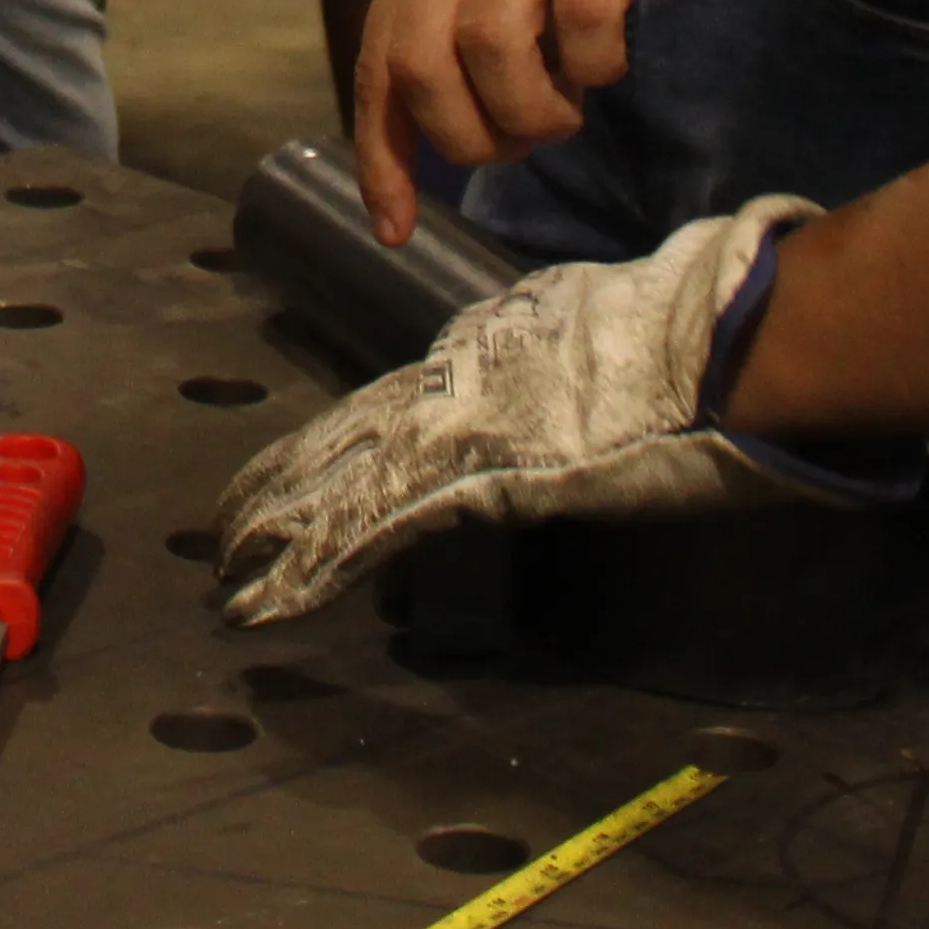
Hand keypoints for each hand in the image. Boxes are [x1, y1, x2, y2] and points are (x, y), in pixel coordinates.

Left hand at [211, 197, 822, 624]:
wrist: (702, 350)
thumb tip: (585, 364)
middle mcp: (448, 394)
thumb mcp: (602, 329)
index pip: (385, 410)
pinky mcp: (459, 486)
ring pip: (335, 491)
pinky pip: (367, 536)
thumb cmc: (680, 341)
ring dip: (277, 536)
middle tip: (225, 528)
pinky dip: (313, 571)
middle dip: (282, 487)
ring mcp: (448, 439)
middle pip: (340, 444)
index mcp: (481, 359)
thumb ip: (571, 353)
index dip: (332, 444)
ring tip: (226, 571)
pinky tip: (270, 599)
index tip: (296, 468)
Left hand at [351, 0, 727, 236]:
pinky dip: (595, 64)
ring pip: (494, 49)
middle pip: (422, 63)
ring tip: (567, 107)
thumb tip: (428, 122)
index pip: (377, 57)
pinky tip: (608, 61)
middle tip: (518, 141)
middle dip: (466, 136)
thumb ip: (448, 6)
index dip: (381, 152)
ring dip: (532, 111)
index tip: (394, 226)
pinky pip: (584, 18)